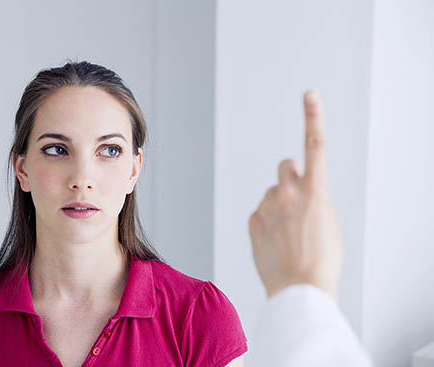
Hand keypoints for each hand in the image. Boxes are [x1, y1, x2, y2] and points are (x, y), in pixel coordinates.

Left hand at [248, 90, 341, 300]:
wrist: (300, 290)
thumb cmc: (322, 259)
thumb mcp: (330, 222)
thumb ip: (315, 197)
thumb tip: (301, 189)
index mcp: (316, 191)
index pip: (315, 145)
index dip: (313, 117)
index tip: (309, 94)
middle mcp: (289, 192)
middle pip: (285, 166)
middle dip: (291, 176)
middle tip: (296, 200)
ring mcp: (268, 206)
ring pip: (272, 193)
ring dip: (279, 204)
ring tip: (288, 234)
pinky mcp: (253, 219)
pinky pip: (261, 211)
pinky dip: (267, 221)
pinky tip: (276, 241)